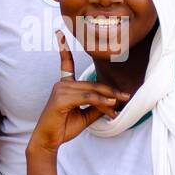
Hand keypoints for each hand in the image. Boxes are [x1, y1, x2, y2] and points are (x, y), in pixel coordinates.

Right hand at [28, 33, 128, 155]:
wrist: (48, 141)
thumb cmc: (63, 128)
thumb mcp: (84, 116)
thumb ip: (96, 107)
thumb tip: (112, 101)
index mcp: (64, 86)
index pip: (65, 64)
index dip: (63, 49)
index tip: (59, 34)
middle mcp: (61, 84)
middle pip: (92, 84)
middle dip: (110, 92)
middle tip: (125, 97)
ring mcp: (60, 90)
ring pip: (91, 91)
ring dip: (107, 101)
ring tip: (117, 109)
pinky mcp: (61, 99)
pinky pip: (86, 97)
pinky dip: (100, 102)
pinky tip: (110, 105)